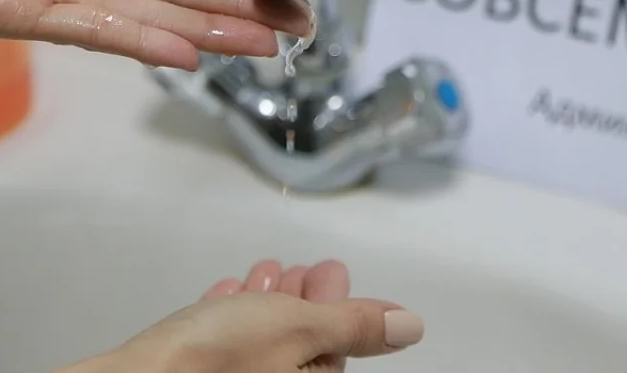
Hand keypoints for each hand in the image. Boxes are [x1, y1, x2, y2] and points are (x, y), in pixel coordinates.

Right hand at [59, 260, 423, 372]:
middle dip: (301, 300)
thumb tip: (409, 327)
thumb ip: (353, 324)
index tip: (331, 270)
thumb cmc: (217, 358)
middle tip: (304, 268)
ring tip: (267, 272)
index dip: (338, 307)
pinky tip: (226, 294)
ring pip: (257, 343)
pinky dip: (229, 317)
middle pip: (296, 348)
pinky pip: (221, 347)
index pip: (336, 352)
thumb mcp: (299, 328)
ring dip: (266, 302)